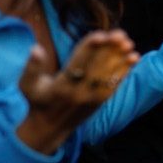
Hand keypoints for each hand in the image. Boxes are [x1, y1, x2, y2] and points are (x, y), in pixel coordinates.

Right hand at [17, 30, 138, 153]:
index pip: (77, 63)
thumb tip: (35, 47)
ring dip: (120, 58)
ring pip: (108, 74)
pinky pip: (115, 84)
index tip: (101, 35)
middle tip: (120, 34)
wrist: (50, 128)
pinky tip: (134, 57)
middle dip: (109, 50)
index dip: (89, 48)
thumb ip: (32, 67)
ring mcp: (92, 97)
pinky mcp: (101, 101)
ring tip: (129, 43)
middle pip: (97, 66)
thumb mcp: (28, 85)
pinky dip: (125, 70)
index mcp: (61, 85)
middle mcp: (79, 92)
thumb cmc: (38, 101)